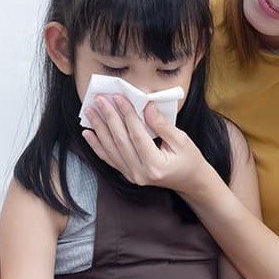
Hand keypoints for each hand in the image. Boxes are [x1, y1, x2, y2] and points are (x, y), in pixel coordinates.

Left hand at [82, 95, 209, 193]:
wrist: (190, 181)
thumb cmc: (189, 160)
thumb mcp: (182, 140)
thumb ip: (163, 125)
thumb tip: (147, 106)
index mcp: (156, 165)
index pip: (137, 134)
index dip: (127, 114)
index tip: (119, 97)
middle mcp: (140, 173)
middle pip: (120, 141)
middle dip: (109, 117)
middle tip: (100, 99)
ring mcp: (132, 175)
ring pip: (110, 149)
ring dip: (99, 128)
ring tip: (91, 111)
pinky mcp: (127, 174)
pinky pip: (108, 158)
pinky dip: (97, 145)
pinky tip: (88, 133)